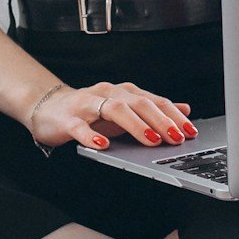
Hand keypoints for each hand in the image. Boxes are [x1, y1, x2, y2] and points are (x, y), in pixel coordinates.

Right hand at [29, 79, 198, 152]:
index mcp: (123, 92)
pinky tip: (104, 146)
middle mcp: (107, 93)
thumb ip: (153, 110)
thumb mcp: (125, 110)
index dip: (173, 115)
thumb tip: (185, 109)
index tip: (189, 131)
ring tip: (151, 140)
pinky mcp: (67, 119)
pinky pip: (80, 127)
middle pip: (137, 103)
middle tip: (176, 137)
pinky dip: (92, 136)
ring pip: (113, 110)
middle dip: (160, 120)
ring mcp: (87, 105)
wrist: (48, 108)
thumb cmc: (89, 112)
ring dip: (135, 125)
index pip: (153, 101)